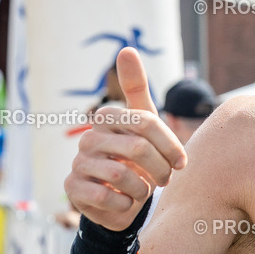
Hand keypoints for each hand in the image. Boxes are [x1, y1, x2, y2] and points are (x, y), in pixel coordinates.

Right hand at [64, 48, 186, 230]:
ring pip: (122, 174)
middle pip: (138, 148)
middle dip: (160, 169)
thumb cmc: (137, 157)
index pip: (147, 122)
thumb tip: (126, 49)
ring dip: (143, 189)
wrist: (119, 199)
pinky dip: (125, 204)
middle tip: (167, 179)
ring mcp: (78, 163)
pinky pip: (107, 197)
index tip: (182, 162)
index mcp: (109, 118)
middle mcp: (89, 137)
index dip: (170, 145)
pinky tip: (126, 203)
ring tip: (146, 191)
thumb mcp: (144, 123)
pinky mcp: (72, 188)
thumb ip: (136, 87)